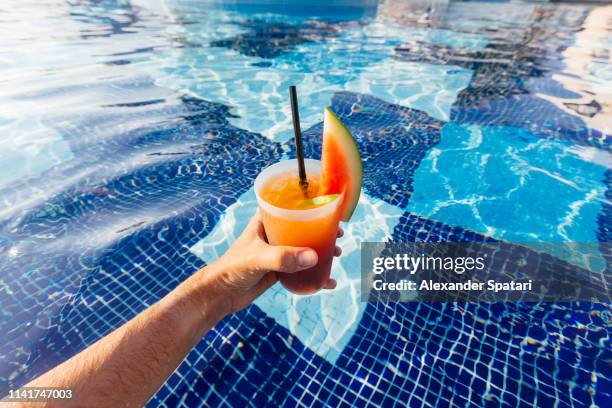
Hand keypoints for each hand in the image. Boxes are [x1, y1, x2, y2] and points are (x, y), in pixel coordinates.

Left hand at [203, 212, 342, 313]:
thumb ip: (283, 258)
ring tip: (337, 253)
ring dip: (322, 250)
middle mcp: (273, 234)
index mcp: (266, 221)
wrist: (220, 295)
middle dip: (322, 229)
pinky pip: (302, 268)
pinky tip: (328, 281)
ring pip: (305, 247)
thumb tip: (313, 257)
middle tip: (338, 234)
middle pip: (303, 226)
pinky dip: (316, 273)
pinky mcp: (279, 269)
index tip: (330, 211)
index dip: (311, 206)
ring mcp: (277, 252)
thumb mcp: (258, 259)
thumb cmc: (232, 269)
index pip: (290, 205)